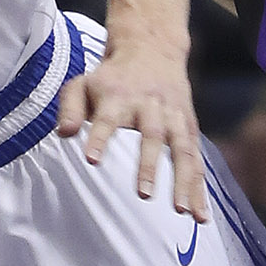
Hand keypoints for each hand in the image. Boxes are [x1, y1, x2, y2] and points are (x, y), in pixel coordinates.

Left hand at [55, 31, 207, 219]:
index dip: (100, 137)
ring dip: (183, 181)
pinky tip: (201, 216)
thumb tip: (64, 134)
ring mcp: (174, 117)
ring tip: (182, 212)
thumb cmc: (111, 77)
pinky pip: (197, 160)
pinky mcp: (190, 128)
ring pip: (182, 149)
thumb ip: (70, 107)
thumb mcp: (84, 83)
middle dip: (148, 165)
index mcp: (119, 96)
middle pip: (151, 136)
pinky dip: (201, 188)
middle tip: (143, 195)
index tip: (92, 160)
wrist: (152, 50)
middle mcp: (149, 106)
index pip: (107, 118)